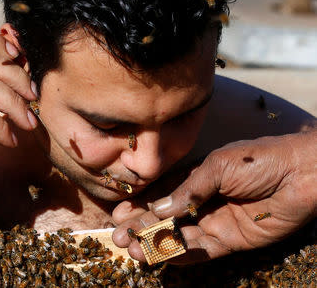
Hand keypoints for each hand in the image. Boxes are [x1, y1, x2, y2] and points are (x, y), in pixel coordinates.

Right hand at [112, 131, 316, 263]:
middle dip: (140, 228)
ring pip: (179, 238)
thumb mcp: (217, 166)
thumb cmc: (258, 160)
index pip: (160, 197)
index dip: (139, 207)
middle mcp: (201, 203)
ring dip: (156, 244)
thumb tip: (158, 208)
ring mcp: (215, 223)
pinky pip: (202, 251)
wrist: (300, 173)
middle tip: (119, 238)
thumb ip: (188, 189)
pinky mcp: (231, 241)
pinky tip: (163, 255)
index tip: (118, 215)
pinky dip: (182, 254)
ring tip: (135, 250)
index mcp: (195, 180)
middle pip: (164, 220)